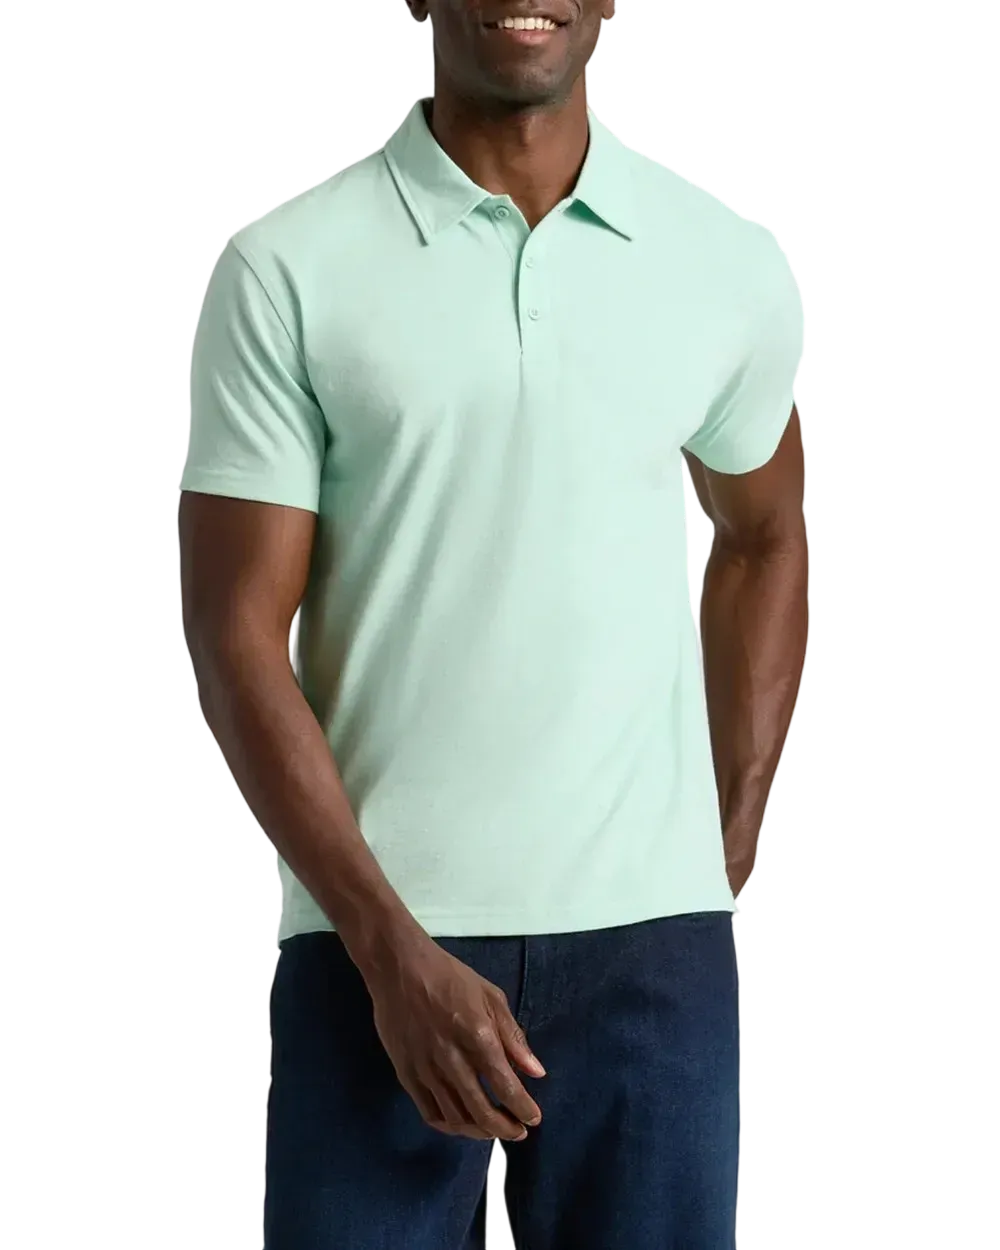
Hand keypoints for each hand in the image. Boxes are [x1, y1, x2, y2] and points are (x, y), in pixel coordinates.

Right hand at [364, 933, 545, 1141]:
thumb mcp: (490, 996)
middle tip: (518, 1132)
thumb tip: (536, 1072)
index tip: (534, 1119)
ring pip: (456, 1118)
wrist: (399, 968)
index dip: (523, 1109)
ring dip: (479, 1131)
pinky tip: (462, 1124)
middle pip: (482, 1111)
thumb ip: (513, 1037)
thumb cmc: (450, 977)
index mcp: (477, 1035)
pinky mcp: (406, 1074)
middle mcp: (452, 1059)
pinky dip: (450, 1126)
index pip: (506, 1086)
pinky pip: (429, 1113)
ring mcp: (425, 1069)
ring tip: (493, 1130)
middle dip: (505, 1129)